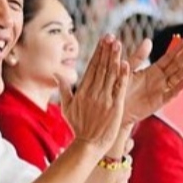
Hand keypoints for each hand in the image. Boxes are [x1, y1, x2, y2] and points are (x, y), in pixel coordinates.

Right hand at [62, 35, 129, 152]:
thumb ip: (64, 90)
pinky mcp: (114, 107)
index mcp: (82, 92)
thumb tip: (57, 76)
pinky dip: (122, 76)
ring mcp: (104, 100)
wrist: (88, 145)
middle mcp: (92, 93)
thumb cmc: (78, 127)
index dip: (98, 53)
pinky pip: (119, 89)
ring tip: (118, 44)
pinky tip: (125, 64)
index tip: (103, 40)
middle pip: (101, 68)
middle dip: (106, 51)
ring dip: (114, 59)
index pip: (91, 68)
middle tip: (111, 37)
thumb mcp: (66, 108)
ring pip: (110, 75)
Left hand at [123, 36, 182, 123]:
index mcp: (153, 70)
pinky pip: (170, 94)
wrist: (116, 106)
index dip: (177, 49)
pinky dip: (178, 88)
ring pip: (177, 78)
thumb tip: (148, 40)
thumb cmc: (120, 88)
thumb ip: (138, 57)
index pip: (168, 58)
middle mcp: (160, 79)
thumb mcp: (128, 69)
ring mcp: (161, 90)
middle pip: (176, 65)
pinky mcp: (159, 102)